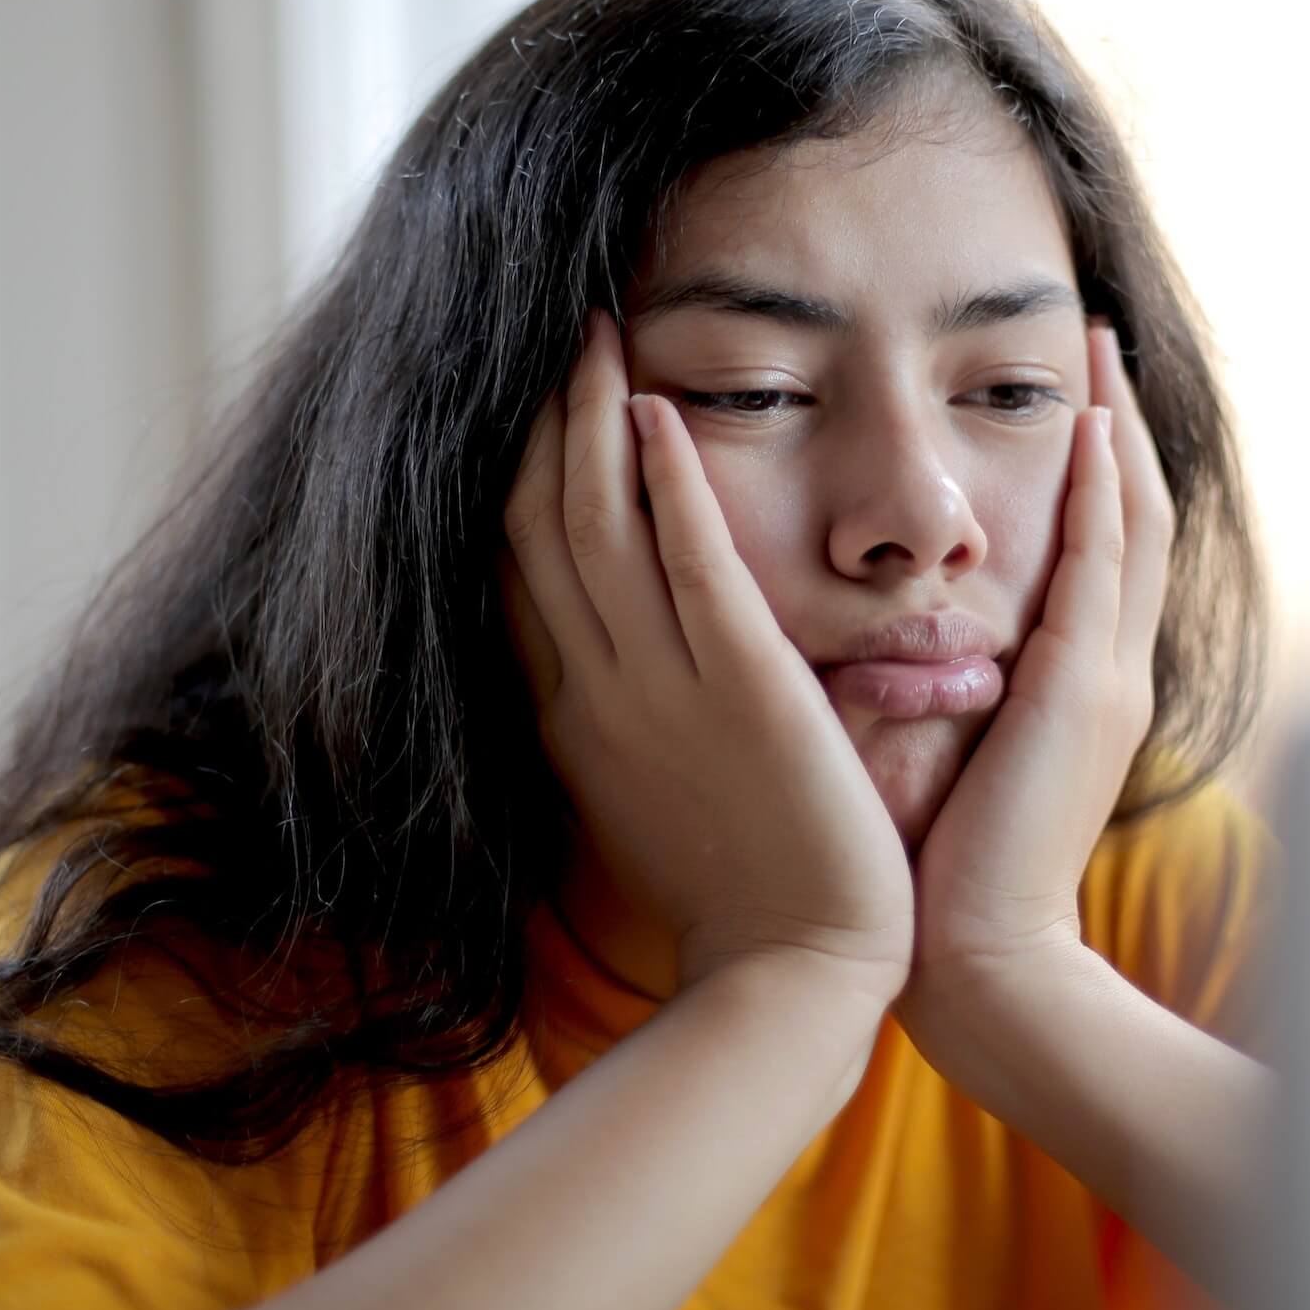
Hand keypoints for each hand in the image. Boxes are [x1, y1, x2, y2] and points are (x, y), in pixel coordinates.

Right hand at [500, 311, 914, 995]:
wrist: (794, 978)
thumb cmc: (743, 895)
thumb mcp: (651, 797)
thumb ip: (626, 722)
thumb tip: (610, 666)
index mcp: (576, 718)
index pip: (520, 572)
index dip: (515, 477)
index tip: (525, 405)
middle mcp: (598, 690)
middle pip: (539, 526)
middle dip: (542, 421)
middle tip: (559, 333)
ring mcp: (661, 688)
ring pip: (595, 525)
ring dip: (591, 418)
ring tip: (598, 332)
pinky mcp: (742, 687)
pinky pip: (689, 561)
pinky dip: (665, 480)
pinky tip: (657, 408)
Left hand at [901, 321, 1174, 997]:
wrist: (982, 962)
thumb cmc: (942, 873)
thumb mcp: (952, 756)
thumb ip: (940, 688)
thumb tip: (883, 641)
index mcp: (1074, 686)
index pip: (1095, 550)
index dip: (1089, 471)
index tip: (1064, 398)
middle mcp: (1106, 669)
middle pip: (1129, 515)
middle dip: (1116, 424)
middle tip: (1096, 341)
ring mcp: (1106, 676)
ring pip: (1130, 520)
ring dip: (1116, 429)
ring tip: (1098, 350)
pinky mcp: (1083, 691)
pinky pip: (1103, 562)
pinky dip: (1101, 488)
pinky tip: (1088, 423)